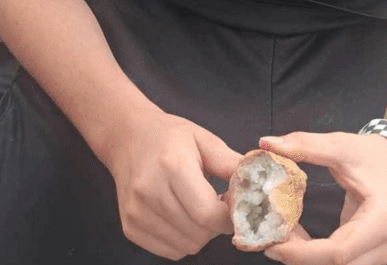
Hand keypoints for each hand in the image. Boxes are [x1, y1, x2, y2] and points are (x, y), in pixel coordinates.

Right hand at [107, 109, 242, 258]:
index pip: (207, 213)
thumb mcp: (204, 139)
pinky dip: (184, 239)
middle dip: (216, 225)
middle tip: (217, 204)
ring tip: (199, 207)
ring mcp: (137, 212)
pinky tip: (183, 216)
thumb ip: (230, 163)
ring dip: (201, 234)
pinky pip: (169, 251)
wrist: (128, 137)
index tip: (234, 206)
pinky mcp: (130, 227)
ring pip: (186, 246)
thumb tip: (258, 185)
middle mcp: (150, 191)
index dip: (228, 217)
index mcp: (172, 165)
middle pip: (198, 233)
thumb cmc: (171, 136)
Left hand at [258, 131, 386, 264]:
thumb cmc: (369, 154)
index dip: (302, 254)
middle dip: (300, 258)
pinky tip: (297, 237)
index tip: (273, 245)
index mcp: (381, 221)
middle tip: (270, 239)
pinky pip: (340, 262)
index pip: (338, 252)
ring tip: (282, 235)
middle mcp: (385, 246)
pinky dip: (315, 255)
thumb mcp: (339, 145)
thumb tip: (266, 142)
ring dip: (306, 258)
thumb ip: (304, 145)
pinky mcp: (372, 256)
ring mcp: (381, 255)